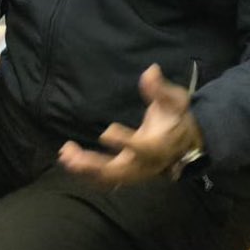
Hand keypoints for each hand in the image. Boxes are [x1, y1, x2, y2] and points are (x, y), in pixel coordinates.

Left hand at [58, 64, 203, 186]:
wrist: (184, 142)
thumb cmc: (177, 118)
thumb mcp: (175, 100)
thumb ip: (160, 89)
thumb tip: (150, 71)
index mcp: (158, 146)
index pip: (142, 148)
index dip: (125, 142)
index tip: (106, 132)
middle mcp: (145, 164)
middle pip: (118, 171)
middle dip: (93, 165)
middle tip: (72, 155)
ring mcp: (134, 171)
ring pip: (108, 177)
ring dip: (85, 169)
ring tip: (65, 154)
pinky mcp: (126, 173)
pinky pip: (105, 179)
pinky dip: (86, 173)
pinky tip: (68, 159)